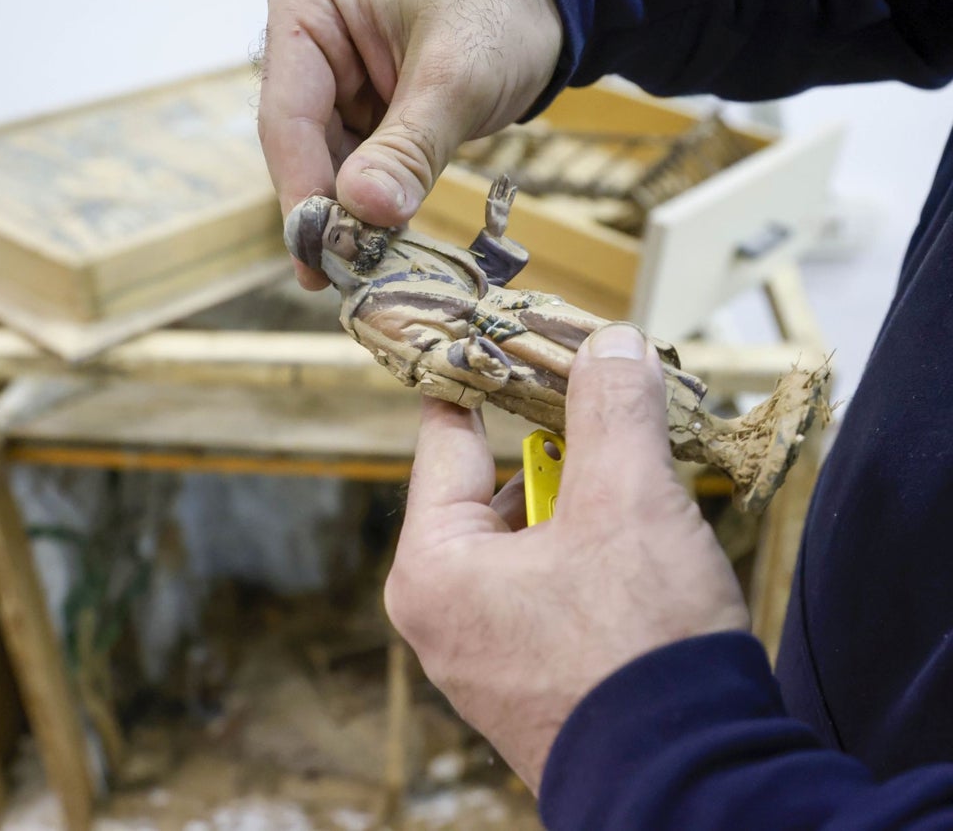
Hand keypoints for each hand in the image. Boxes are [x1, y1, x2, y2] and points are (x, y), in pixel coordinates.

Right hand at [259, 0, 562, 287]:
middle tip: (337, 275)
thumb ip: (409, 146)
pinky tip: (385, 246)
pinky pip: (363, 166)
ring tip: (365, 269)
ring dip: (351, 216)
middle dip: (326, 211)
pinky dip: (376, 204)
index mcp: (309, 6)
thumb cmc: (504, 4)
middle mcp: (312, 44)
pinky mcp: (369, 110)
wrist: (553, 4)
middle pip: (302, 143)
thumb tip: (366, 211)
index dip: (300, 188)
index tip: (313, 251)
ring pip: (330, 162)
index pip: (288, 113)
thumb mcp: (457, 75)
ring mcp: (340, 80)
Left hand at [385, 323, 748, 791]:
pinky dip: (590, 556)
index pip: (447, 438)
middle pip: (490, 488)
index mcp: (433, 566)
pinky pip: (548, 588)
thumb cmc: (636, 652)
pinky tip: (640, 551)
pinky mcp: (529, 678)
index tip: (513, 336)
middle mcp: (442, 613)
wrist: (689, 785)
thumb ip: (610, 410)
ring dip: (583, 505)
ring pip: (528, 539)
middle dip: (556, 449)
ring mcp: (483, 653)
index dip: (485, 379)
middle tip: (608, 407)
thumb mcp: (626, 502)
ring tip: (639, 483)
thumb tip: (606, 345)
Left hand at [485, 174, 518, 237]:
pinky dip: (512, 194)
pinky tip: (514, 188)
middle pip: (499, 190)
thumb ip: (489, 207)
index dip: (494, 185)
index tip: (497, 178)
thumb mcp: (489, 215)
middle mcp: (496, 203)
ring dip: (507, 186)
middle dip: (502, 183)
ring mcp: (502, 205)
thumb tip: (488, 199)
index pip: (492, 191)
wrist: (496, 231)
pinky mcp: (507, 208)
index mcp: (490, 203)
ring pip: (505, 193)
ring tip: (508, 179)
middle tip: (504, 175)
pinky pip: (510, 199)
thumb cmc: (491, 224)